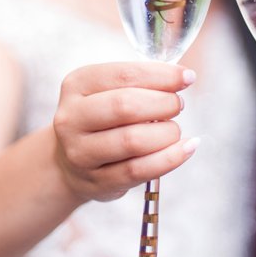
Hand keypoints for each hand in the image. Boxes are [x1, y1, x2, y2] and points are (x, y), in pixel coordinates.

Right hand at [53, 62, 198, 202]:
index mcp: (76, 85)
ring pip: (133, 141)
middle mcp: (71, 118)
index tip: (187, 77)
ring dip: (167, 133)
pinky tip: (186, 148)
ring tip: (174, 130)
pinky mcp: (97, 181)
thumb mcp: (106, 92)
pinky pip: (140, 170)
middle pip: (125, 106)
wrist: (68, 165)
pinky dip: (170, 158)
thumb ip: (139, 82)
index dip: (161, 75)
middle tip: (178, 105)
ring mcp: (81, 153)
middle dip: (163, 103)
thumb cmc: (100, 120)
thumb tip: (183, 77)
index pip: (123, 75)